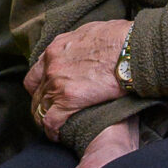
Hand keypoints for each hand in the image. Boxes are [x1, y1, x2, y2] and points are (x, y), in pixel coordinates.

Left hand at [25, 20, 131, 136]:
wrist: (131, 48)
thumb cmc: (119, 38)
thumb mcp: (92, 32)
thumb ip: (79, 43)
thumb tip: (84, 48)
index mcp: (56, 49)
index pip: (37, 72)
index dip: (41, 85)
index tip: (49, 92)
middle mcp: (52, 65)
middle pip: (36, 92)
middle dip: (41, 103)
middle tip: (50, 112)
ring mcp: (57, 83)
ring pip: (40, 108)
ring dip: (45, 118)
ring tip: (54, 127)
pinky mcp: (69, 99)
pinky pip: (51, 121)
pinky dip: (53, 130)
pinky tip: (59, 135)